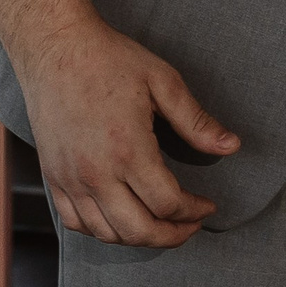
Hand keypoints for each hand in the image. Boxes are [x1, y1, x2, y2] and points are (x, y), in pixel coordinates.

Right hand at [14, 14, 237, 246]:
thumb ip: (197, 122)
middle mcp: (96, 173)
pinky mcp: (53, 177)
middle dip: (171, 236)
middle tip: (190, 226)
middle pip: (138, 231)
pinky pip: (76, 223)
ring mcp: (70, 179)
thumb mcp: (164, 83)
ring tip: (161, 225)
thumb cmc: (111, 61)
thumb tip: (232, 146)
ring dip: (139, 238)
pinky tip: (121, 220)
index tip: (208, 206)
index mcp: (129, 150)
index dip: (194, 212)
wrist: (56, 49)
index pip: (168, 203)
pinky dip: (102, 231)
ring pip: (106, 234)